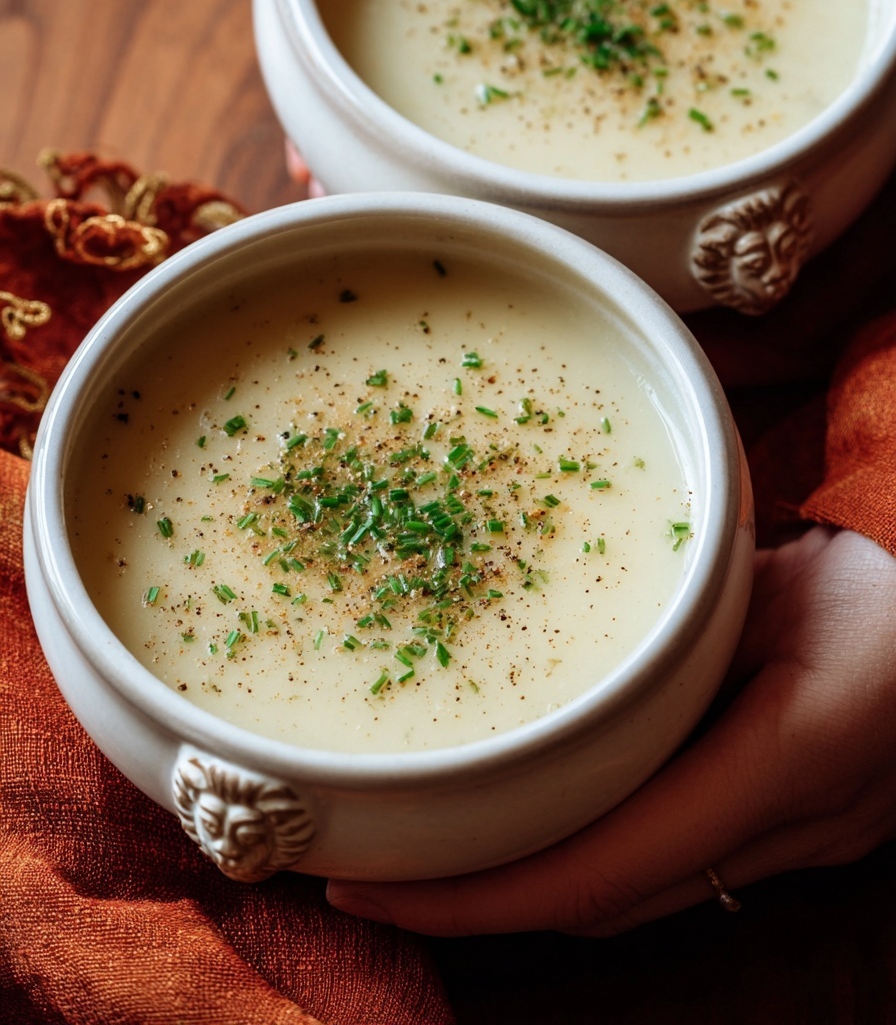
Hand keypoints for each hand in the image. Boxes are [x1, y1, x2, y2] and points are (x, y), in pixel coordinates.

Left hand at [327, 527, 895, 935]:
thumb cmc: (889, 579)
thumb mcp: (777, 584)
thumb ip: (680, 625)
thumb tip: (560, 643)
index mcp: (784, 760)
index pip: (606, 867)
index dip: (482, 895)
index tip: (380, 892)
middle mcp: (792, 830)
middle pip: (607, 903)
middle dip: (481, 904)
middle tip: (368, 875)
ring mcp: (802, 844)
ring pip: (634, 896)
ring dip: (528, 888)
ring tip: (426, 855)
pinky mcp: (797, 829)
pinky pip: (670, 863)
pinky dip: (587, 858)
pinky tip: (530, 823)